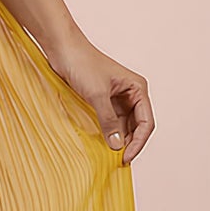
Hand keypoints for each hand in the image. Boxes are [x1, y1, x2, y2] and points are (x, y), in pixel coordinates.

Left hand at [44, 35, 153, 164]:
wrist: (63, 49)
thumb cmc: (82, 64)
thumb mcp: (96, 95)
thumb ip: (108, 120)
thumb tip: (117, 145)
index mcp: (137, 89)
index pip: (146, 122)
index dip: (138, 142)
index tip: (126, 157)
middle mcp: (131, 94)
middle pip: (137, 126)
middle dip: (129, 143)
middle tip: (117, 161)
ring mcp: (117, 98)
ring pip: (123, 125)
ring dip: (118, 139)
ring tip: (109, 155)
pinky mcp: (102, 100)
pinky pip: (110, 121)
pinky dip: (107, 133)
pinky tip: (101, 143)